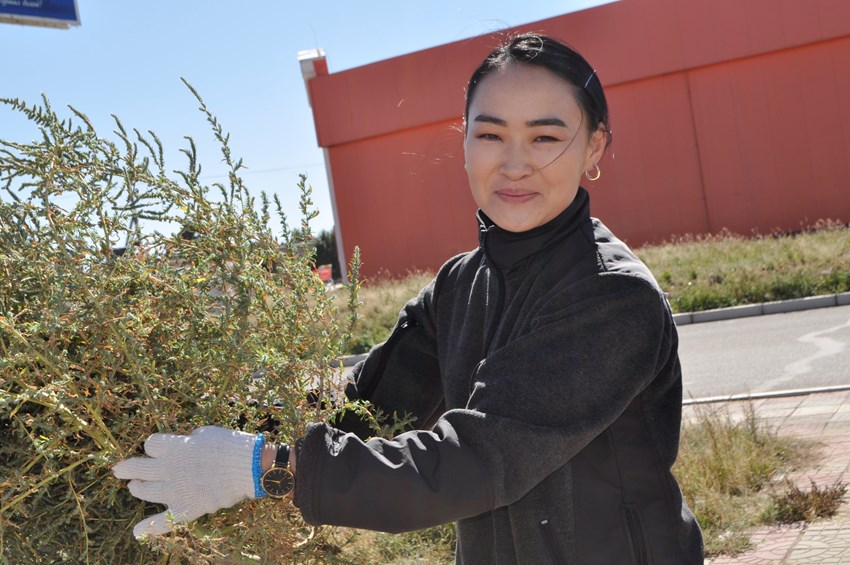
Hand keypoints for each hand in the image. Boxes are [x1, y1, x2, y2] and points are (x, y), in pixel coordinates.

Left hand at [113, 426, 259, 537]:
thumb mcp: (206, 433)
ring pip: (145, 491)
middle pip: (138, 467)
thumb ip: (188, 440)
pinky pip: (164, 521)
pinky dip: (149, 528)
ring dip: (137, 488)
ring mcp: (175, 490)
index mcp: (174, 447)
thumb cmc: (230, 445)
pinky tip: (136, 532)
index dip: (154, 445)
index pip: (151, 444)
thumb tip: (183, 445)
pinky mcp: (186, 508)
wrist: (248, 467)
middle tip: (120, 469)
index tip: (159, 447)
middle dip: (127, 468)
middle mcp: (169, 468)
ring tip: (134, 487)